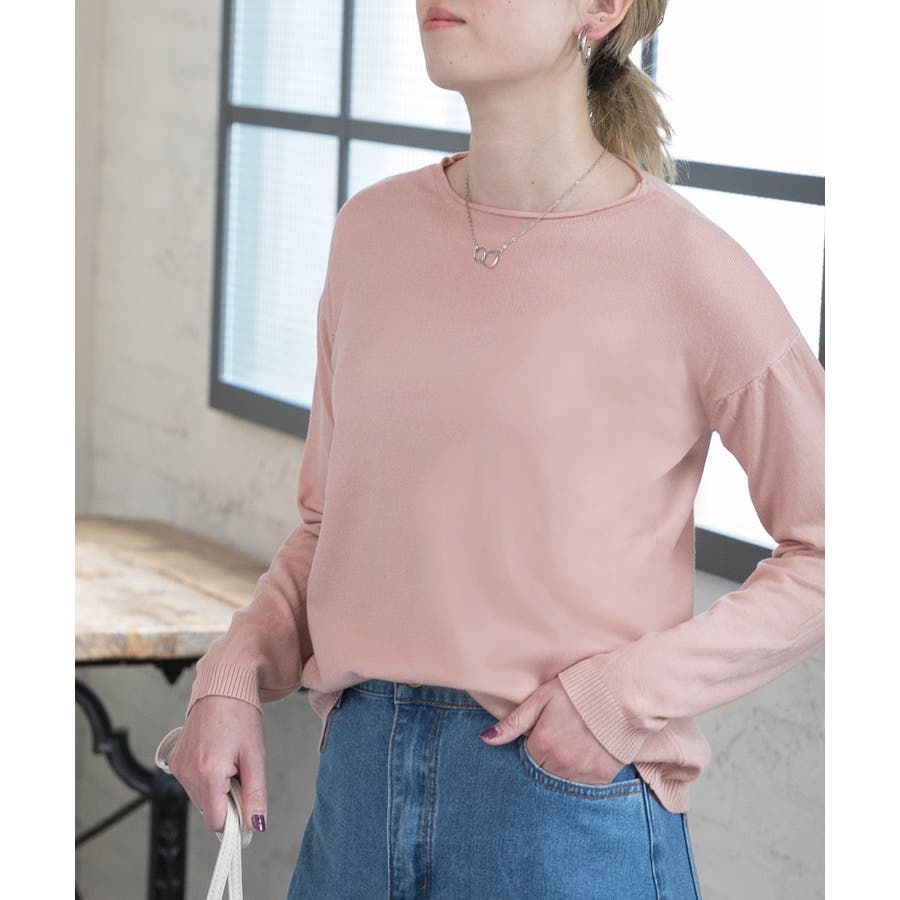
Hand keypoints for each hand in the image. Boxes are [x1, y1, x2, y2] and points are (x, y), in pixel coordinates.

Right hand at [167, 695, 267, 834]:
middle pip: (209, 810)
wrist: (222, 688)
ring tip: (229, 761)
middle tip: (240, 772)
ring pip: (201, 798)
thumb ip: (255, 795)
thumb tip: (256, 825)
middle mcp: (188, 773)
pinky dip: (206, 778)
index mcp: (208, 773)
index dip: (234, 820)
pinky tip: (216, 757)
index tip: (246, 809)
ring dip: (217, 789)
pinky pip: (192, 783)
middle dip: (227, 800)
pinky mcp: (175, 762)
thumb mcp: (255, 756)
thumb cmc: (240, 715)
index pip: (216, 822)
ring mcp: (179, 767)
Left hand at [479, 675, 625, 784]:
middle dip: (546, 758)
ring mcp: (582, 773)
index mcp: (543, 744)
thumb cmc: (579, 689)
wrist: (623, 693)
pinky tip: (588, 750)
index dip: (535, 743)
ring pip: (562, 779)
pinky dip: (582, 771)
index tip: (545, 731)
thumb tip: (485, 739)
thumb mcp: (542, 698)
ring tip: (575, 742)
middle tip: (560, 736)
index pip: (527, 757)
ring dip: (563, 766)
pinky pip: (583, 783)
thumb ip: (514, 723)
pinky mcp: (602, 777)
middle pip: (543, 771)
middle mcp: (560, 764)